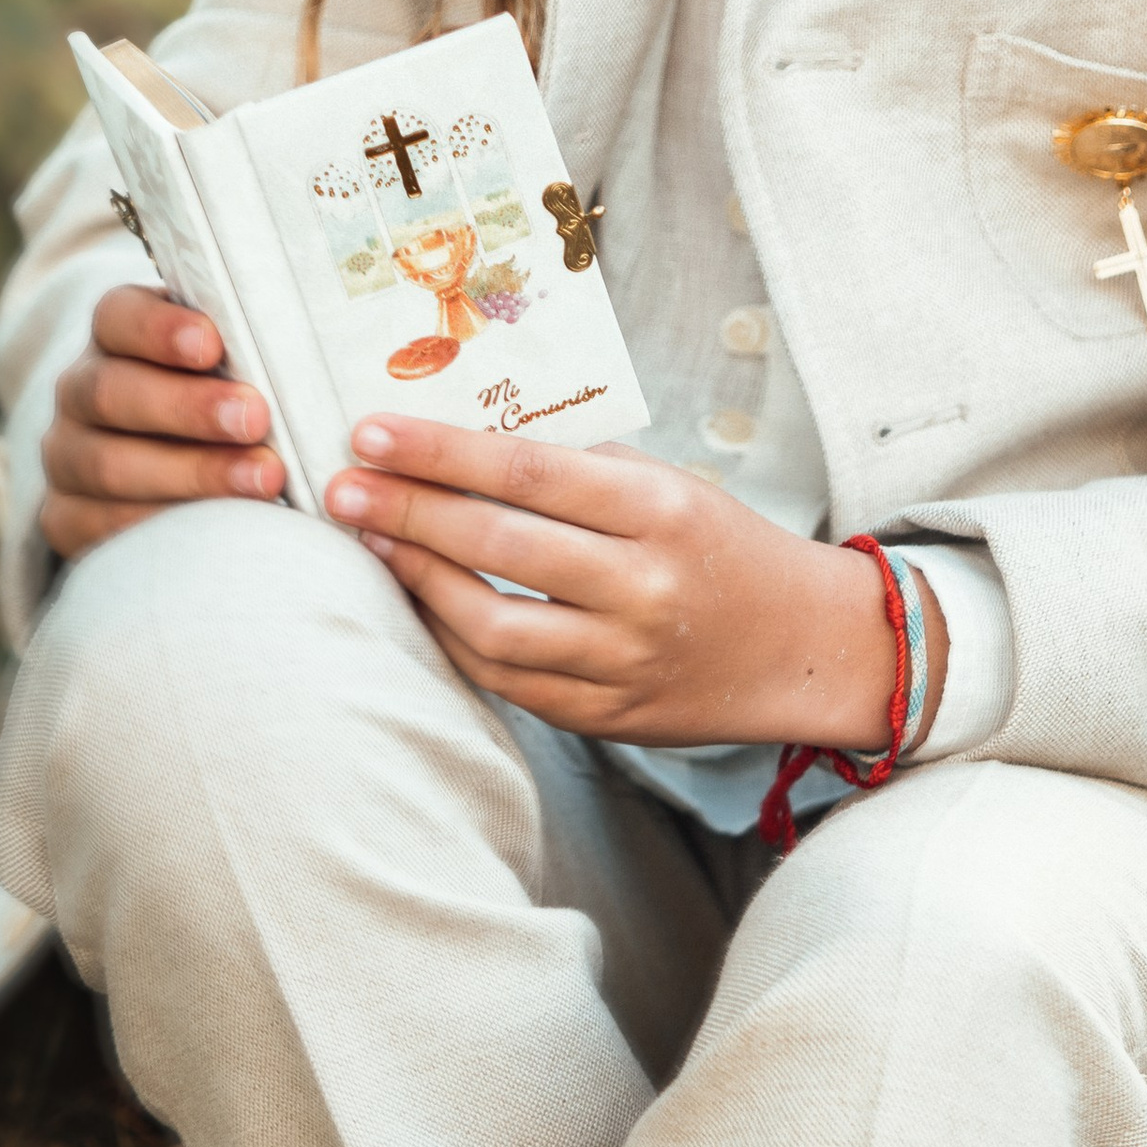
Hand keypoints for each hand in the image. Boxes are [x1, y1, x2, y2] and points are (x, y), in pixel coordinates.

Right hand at [40, 285, 286, 560]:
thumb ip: (254, 344)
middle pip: (112, 393)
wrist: (164, 466)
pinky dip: (164, 528)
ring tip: (265, 480)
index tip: (213, 345)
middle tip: (257, 419)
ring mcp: (66, 458)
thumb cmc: (223, 392)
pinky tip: (224, 529)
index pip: (118, 316)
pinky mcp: (68, 519)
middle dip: (188, 408)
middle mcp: (79, 391)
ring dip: (191, 474)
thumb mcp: (230, 356)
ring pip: (108, 465)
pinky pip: (102, 528)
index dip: (159, 329)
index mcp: (115, 335)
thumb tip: (321, 337)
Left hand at [325, 417, 948, 756]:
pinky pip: (509, 681)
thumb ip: (583, 472)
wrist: (804, 646)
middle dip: (408, 512)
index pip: (529, 471)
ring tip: (371, 542)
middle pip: (500, 545)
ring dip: (419, 582)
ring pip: (493, 626)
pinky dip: (454, 640)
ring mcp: (623, 660)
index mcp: (662, 509)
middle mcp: (643, 586)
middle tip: (342, 486)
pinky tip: (422, 603)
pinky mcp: (606, 716)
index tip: (371, 430)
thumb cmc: (725, 548)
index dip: (441, 452)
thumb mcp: (673, 486)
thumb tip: (464, 445)